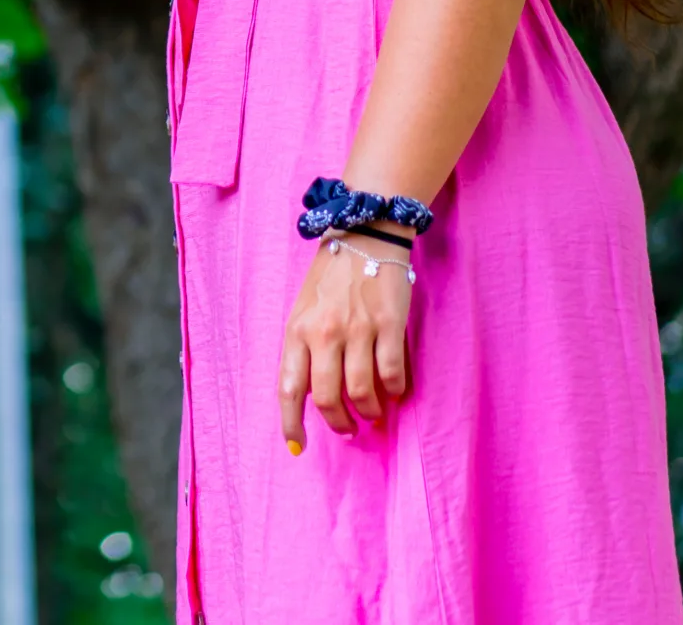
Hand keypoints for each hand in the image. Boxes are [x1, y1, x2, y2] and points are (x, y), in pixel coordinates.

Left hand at [279, 236, 412, 452]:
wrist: (364, 237)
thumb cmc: (330, 279)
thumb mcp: (303, 311)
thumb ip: (304, 350)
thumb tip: (311, 397)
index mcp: (297, 330)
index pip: (288, 388)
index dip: (292, 423)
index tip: (298, 446)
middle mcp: (324, 332)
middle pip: (328, 398)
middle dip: (339, 424)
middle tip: (348, 430)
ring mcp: (358, 329)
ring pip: (361, 392)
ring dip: (369, 412)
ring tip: (372, 415)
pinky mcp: (390, 325)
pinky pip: (392, 374)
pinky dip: (393, 392)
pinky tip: (393, 392)